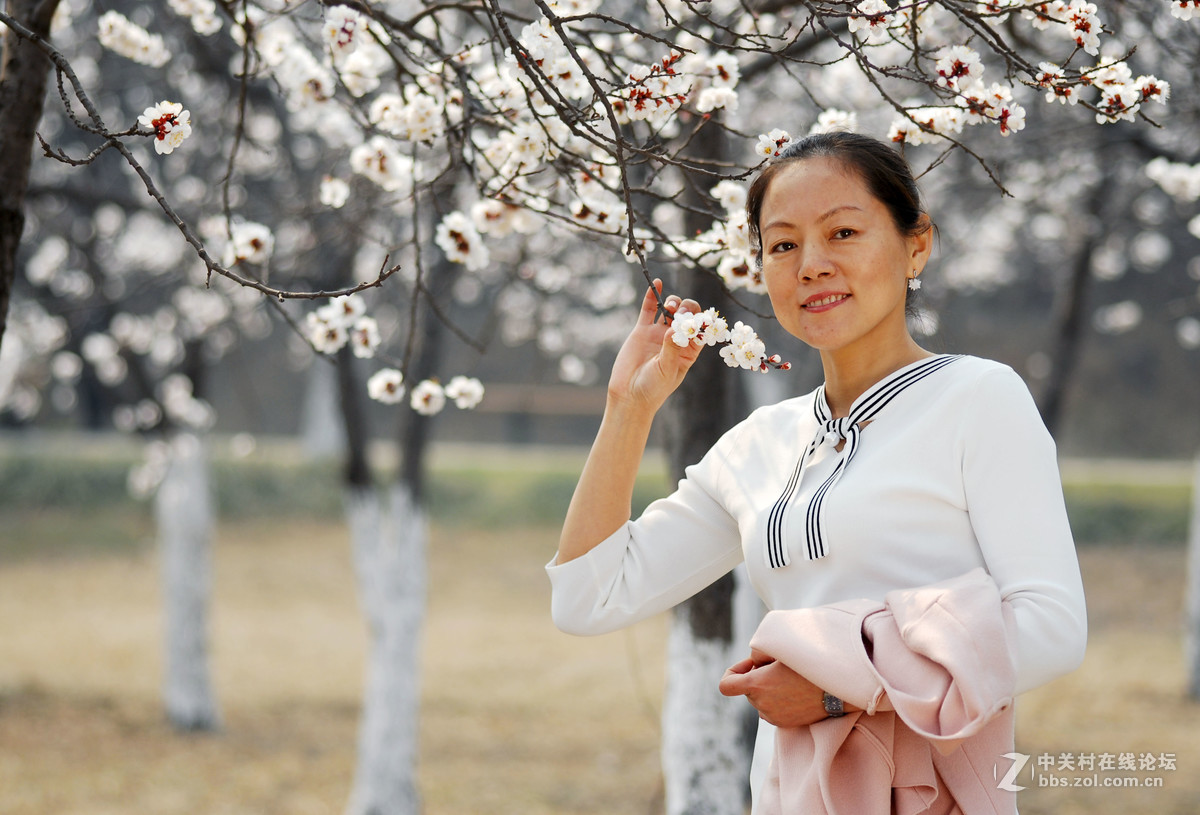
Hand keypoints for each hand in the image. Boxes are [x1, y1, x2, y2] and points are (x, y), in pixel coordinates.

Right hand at [606, 279, 704, 414]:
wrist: (629, 394)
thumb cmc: (653, 388)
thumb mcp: (666, 369)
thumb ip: (671, 348)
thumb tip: (674, 329)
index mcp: (689, 351)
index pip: (701, 329)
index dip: (702, 321)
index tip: (698, 320)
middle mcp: (676, 339)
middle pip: (688, 316)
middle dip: (688, 309)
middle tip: (680, 313)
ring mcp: (659, 333)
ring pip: (670, 310)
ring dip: (674, 303)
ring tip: (670, 307)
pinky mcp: (642, 330)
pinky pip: (649, 309)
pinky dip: (653, 295)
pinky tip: (656, 282)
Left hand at [718, 649, 842, 727]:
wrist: (836, 689)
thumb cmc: (809, 665)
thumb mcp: (781, 652)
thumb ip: (760, 656)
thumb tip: (752, 663)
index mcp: (757, 684)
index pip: (726, 686)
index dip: (733, 672)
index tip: (750, 665)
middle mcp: (761, 704)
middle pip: (747, 690)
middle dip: (757, 677)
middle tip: (778, 666)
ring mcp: (772, 716)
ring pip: (760, 700)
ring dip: (767, 690)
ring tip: (789, 679)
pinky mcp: (783, 724)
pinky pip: (771, 709)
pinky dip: (777, 700)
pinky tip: (794, 691)